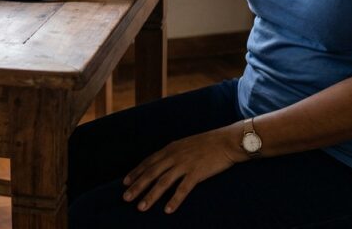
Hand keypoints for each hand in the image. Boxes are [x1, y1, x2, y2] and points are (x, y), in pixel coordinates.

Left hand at [122, 124, 246, 213]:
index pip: (148, 162)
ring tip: (141, 207)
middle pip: (151, 173)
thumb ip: (173, 153)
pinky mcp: (197, 173)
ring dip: (151, 196)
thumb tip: (162, 162)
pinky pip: (183, 189)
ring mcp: (185, 164)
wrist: (227, 141)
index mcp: (171, 148)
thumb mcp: (185, 144)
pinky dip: (174, 200)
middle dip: (137, 186)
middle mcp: (174, 156)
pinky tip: (167, 210)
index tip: (124, 183)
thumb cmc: (207, 143)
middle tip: (125, 198)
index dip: (135, 172)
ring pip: (163, 182)